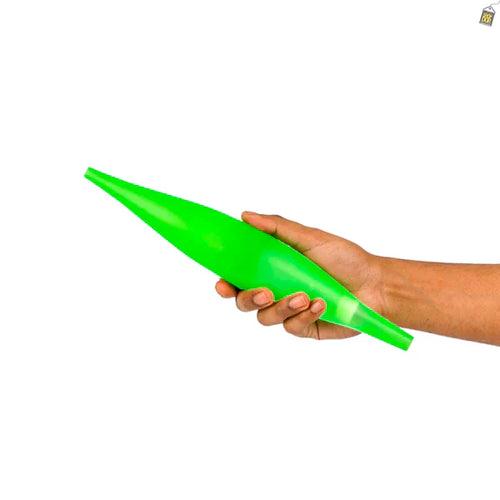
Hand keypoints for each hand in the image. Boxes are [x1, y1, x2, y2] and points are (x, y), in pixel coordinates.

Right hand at [215, 212, 385, 339]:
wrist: (375, 284)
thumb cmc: (344, 259)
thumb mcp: (311, 238)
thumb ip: (277, 228)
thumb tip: (246, 215)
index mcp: (272, 269)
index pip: (240, 277)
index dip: (226, 282)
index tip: (222, 282)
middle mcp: (277, 291)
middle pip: (245, 302)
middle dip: (248, 299)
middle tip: (265, 292)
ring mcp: (290, 312)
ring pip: (266, 318)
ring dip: (282, 307)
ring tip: (304, 296)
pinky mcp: (305, 328)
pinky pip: (292, 327)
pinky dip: (305, 316)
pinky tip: (321, 303)